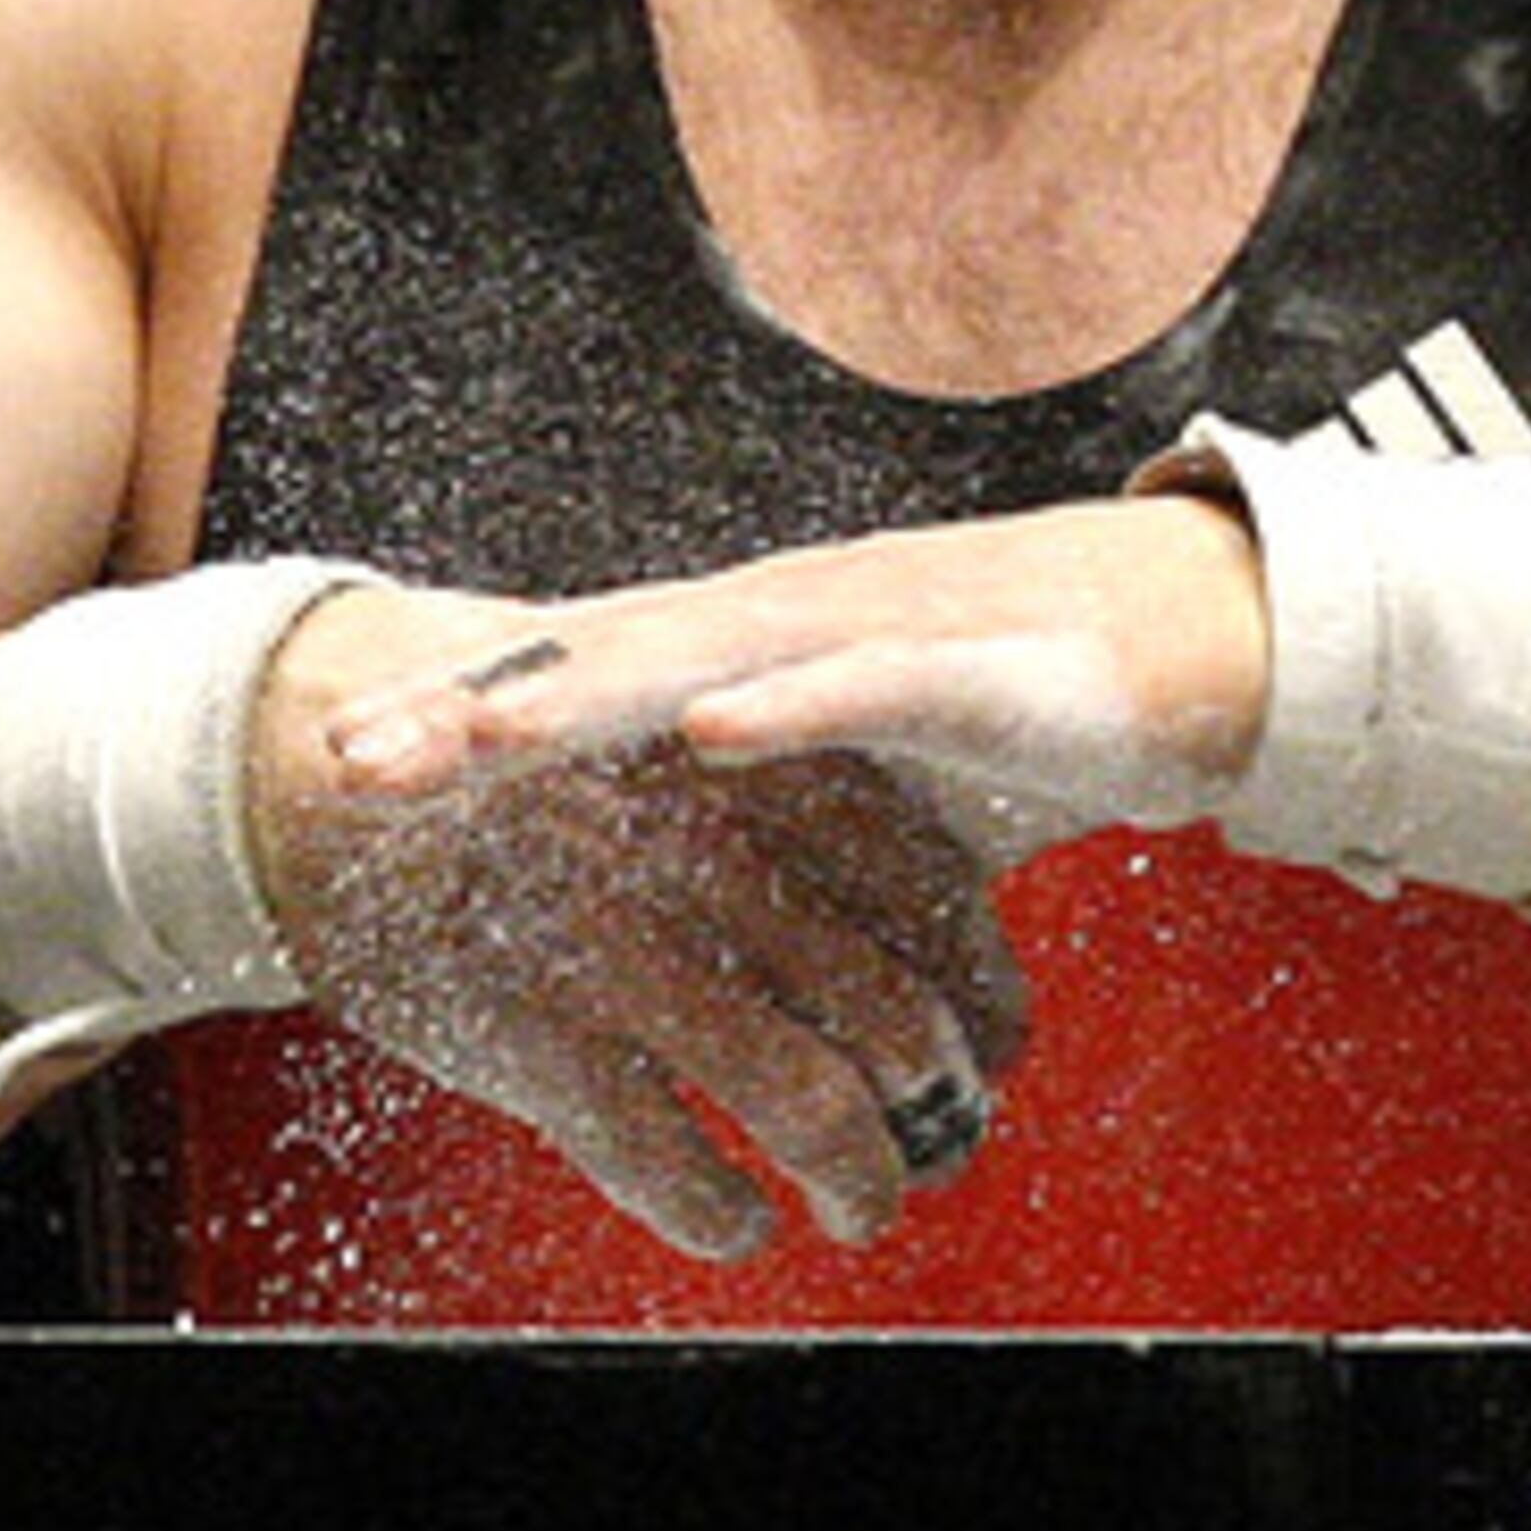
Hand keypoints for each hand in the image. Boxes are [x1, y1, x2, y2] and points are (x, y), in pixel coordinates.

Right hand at [253, 586, 1028, 1260]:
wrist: (321, 765)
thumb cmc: (513, 751)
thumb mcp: (668, 725)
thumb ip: (781, 797)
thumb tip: (907, 892)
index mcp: (761, 769)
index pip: (933, 900)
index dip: (983, 992)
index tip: (996, 1044)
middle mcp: (713, 859)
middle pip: (889, 1019)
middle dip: (936, 1105)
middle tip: (944, 1139)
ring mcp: (629, 952)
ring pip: (804, 1103)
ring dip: (856, 1176)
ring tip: (860, 1202)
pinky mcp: (541, 1039)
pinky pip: (671, 1164)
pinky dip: (724, 1210)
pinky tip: (738, 1215)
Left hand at [323, 495, 1270, 863]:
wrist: (1195, 635)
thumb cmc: (1012, 706)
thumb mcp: (855, 783)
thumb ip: (762, 818)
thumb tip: (663, 906)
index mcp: (746, 653)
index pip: (575, 680)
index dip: (456, 716)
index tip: (334, 758)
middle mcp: (783, 623)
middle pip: (598, 665)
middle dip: (470, 713)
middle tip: (347, 759)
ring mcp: (866, 633)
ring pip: (699, 664)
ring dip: (587, 698)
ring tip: (482, 739)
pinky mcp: (964, 667)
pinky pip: (855, 690)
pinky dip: (778, 709)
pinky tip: (703, 732)